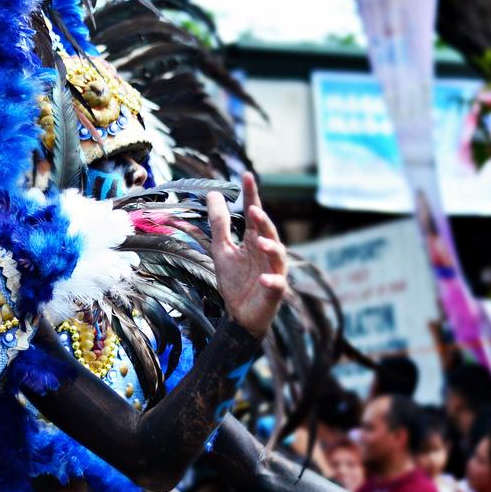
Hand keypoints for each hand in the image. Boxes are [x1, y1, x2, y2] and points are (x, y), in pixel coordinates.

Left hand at [207, 172, 286, 337]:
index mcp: (254, 241)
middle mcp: (267, 253)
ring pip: (277, 255)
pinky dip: (272, 281)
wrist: (240, 315)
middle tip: (252, 209)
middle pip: (269, 232)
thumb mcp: (222, 250)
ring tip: (259, 241)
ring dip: (270, 247)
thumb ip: (219, 224)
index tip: (246, 176)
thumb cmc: (235, 281)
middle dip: (263, 220)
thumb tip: (212, 194)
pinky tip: (265, 278)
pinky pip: (277, 284)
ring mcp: (273, 271)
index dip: (252, 196)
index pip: (255, 215)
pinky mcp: (275, 291)